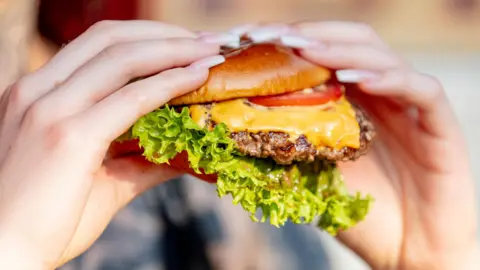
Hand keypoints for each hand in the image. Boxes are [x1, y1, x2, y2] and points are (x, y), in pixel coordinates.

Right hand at [0, 20, 233, 268]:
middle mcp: (37, 90)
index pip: (97, 44)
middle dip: (166, 35)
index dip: (146, 36)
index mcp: (37, 94)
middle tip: (208, 41)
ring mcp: (49, 109)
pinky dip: (168, 83)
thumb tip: (185, 151)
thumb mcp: (97, 177)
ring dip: (175, 50)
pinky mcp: (68, 135)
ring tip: (211, 52)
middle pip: (111, 38)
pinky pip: (130, 98)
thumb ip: (140, 158)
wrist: (7, 256)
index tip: (187, 42)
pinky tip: (197, 78)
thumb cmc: (48, 218)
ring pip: (122, 58)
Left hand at [239, 22, 478, 268]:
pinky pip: (421, 90)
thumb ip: (285, 149)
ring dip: (342, 49)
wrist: (407, 251)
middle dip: (309, 35)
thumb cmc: (360, 214)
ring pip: (382, 57)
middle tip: (270, 36)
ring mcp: (411, 105)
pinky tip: (357, 78)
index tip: (247, 38)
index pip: (321, 54)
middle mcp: (381, 93)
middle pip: (349, 41)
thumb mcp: (312, 177)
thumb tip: (229, 131)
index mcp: (353, 100)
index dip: (286, 41)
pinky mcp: (440, 124)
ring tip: (306, 50)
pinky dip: (389, 78)